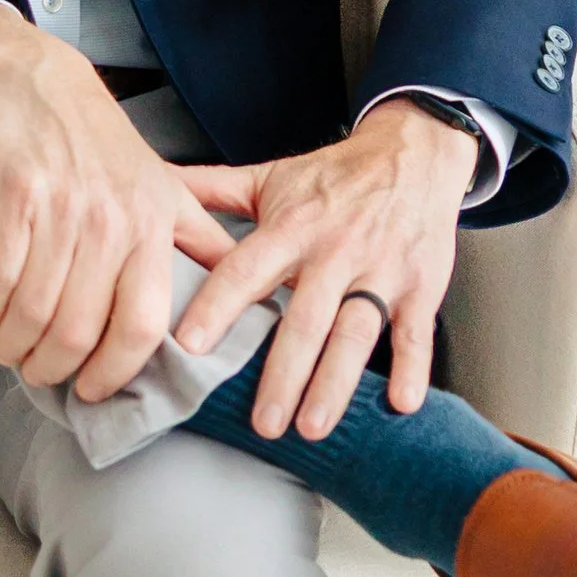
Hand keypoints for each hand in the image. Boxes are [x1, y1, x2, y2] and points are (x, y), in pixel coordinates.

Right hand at [0, 3, 234, 403]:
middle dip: (52, 367)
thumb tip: (254, 298)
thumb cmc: (104, 145)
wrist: (40, 80)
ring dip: (13, 344)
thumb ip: (203, 246)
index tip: (91, 389)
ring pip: (34, 312)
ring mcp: (63, 207)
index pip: (141, 327)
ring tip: (9, 346)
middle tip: (39, 371)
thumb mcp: (168, 190)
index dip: (112, 373)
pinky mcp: (14, 194)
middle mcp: (114, 220)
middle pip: (79, 330)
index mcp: (157, 226)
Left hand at [171, 101, 480, 440]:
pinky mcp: (421, 285)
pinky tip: (400, 403)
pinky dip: (413, 368)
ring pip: (355, 333)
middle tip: (261, 422)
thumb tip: (155, 184)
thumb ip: (212, 190)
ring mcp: (381, 269)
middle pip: (305, 319)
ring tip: (312, 425)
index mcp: (292, 227)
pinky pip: (416, 331)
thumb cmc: (336, 175)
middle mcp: (335, 250)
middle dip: (283, 374)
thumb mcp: (272, 177)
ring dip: (335, 383)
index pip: (247, 270)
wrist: (415, 150)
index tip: (190, 345)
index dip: (217, 306)